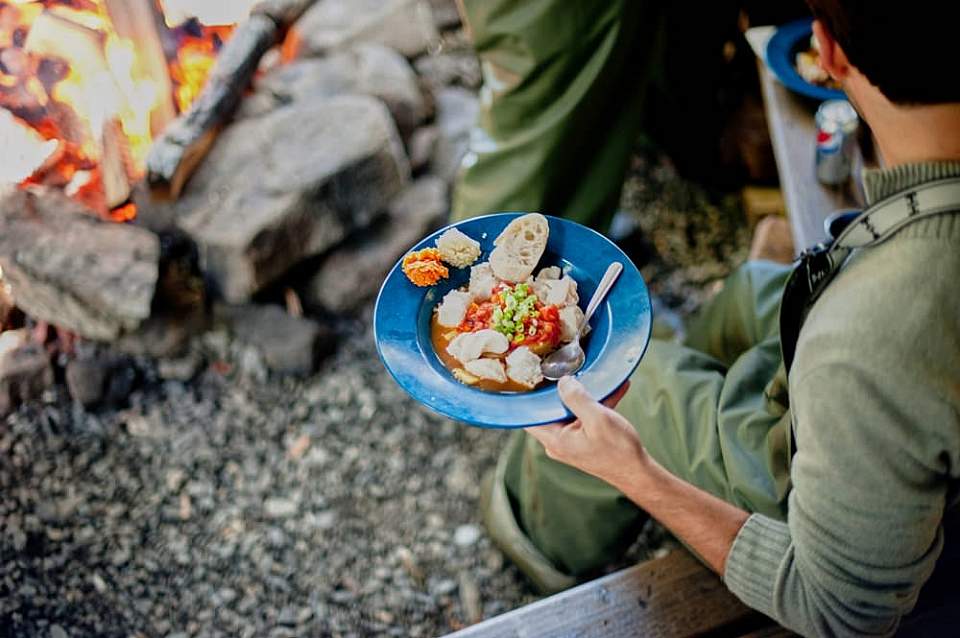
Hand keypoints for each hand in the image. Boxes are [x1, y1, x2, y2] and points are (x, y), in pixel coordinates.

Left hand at [526, 377, 647, 487]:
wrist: (637, 472)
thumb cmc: (618, 450)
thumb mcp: (598, 418)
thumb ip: (577, 397)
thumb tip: (563, 381)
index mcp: (554, 439)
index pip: (529, 416)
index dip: (530, 395)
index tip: (536, 375)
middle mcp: (558, 441)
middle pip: (551, 410)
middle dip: (563, 389)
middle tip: (570, 369)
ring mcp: (570, 441)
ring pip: (570, 411)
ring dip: (585, 395)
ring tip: (598, 377)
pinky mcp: (583, 439)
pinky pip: (585, 417)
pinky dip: (597, 404)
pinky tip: (614, 390)